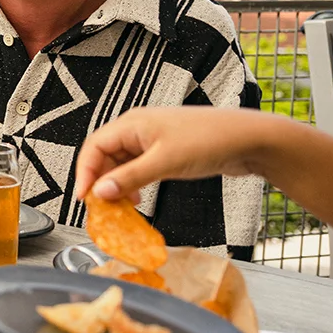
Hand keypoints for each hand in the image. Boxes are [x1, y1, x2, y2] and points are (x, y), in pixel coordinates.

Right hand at [75, 107, 293, 202]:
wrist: (248, 138)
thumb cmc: (208, 141)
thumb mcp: (165, 162)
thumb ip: (130, 178)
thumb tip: (100, 192)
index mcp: (132, 124)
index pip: (94, 147)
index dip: (85, 173)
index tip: (84, 199)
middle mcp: (138, 129)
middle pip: (105, 156)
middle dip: (101, 181)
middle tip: (103, 208)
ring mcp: (153, 140)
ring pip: (122, 164)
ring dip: (118, 185)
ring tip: (123, 207)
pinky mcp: (166, 151)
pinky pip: (139, 167)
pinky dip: (134, 183)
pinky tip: (140, 198)